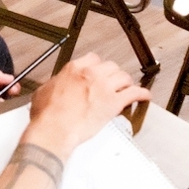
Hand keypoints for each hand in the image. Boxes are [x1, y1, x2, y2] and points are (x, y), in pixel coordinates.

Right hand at [23, 54, 149, 154]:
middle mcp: (91, 75)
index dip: (97, 66)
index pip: (93, 59)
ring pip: (124, 77)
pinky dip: (142, 94)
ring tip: (127, 87)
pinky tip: (144, 96)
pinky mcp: (114, 103)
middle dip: (113, 74)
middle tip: (113, 80)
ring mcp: (104, 88)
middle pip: (110, 66)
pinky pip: (134, 94)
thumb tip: (54, 86)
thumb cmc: (48, 115)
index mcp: (74, 70)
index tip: (98, 70)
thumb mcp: (44, 92)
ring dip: (126, 82)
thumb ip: (54, 84)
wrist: (54, 130)